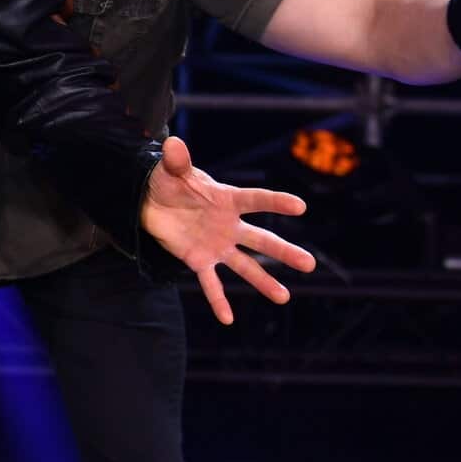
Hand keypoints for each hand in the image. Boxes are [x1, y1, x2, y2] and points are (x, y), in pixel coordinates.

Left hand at [140, 136, 313, 324]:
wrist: (151, 203)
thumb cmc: (169, 183)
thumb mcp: (171, 171)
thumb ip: (176, 161)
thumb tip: (172, 142)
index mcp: (227, 199)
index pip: (256, 200)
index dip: (275, 202)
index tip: (300, 206)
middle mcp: (229, 225)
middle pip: (261, 239)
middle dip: (284, 251)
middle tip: (310, 264)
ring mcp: (217, 245)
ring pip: (245, 266)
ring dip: (264, 282)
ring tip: (284, 297)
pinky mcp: (200, 260)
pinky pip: (211, 283)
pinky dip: (218, 300)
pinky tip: (228, 319)